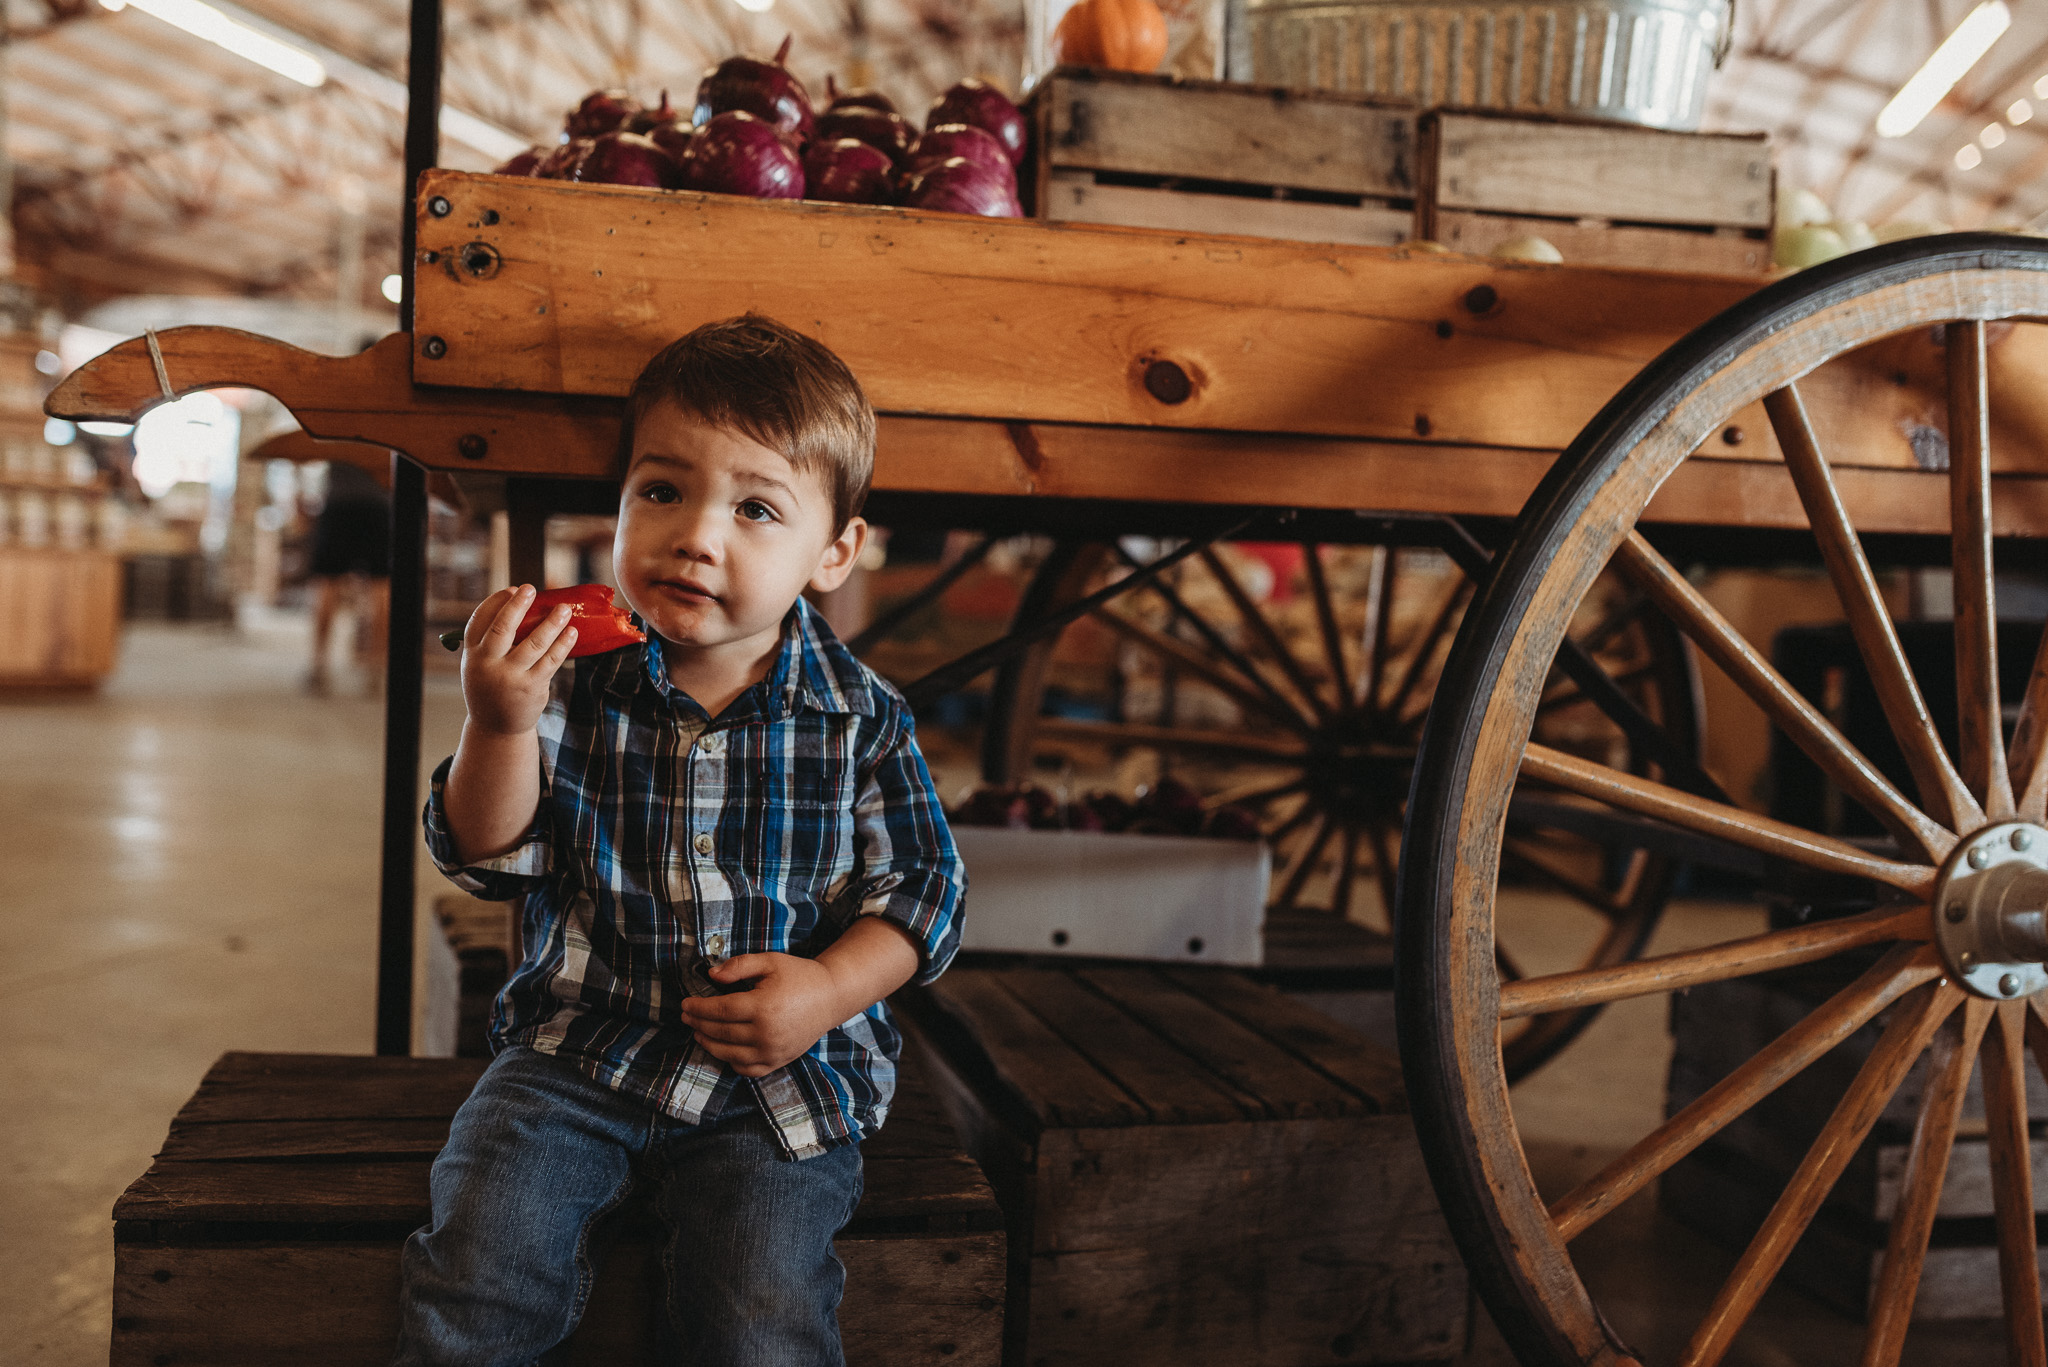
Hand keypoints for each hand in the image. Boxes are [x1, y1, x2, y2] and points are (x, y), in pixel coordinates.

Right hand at [460, 584, 576, 736]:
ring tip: (564, 608)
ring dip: (551, 623)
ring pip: (534, 643)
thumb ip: (492, 641)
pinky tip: (572, 632)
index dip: (496, 602)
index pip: (479, 621)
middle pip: (502, 629)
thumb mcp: (479, 664)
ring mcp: (511, 677)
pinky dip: (563, 644)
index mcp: (472, 654)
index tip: (512, 589)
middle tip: (530, 588)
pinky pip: (551, 661)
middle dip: (517, 606)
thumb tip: (521, 605)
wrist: (496, 727)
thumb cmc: (490, 686)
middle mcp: (488, 665)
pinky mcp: (532, 687)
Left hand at [680, 953, 854, 1077]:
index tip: (685, 1004)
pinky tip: (723, 1049)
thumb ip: (739, 965)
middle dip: (698, 1024)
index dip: (698, 1008)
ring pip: (729, 1053)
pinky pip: (747, 1069)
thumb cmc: (800, 976)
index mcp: (764, 1006)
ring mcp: (773, 1051)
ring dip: (708, 1043)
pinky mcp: (779, 1061)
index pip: (719, 1011)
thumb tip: (711, 976)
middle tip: (686, 1016)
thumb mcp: (770, 961)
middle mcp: (767, 1033)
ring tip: (698, 1032)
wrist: (831, 997)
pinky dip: (731, 1061)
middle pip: (720, 1032)